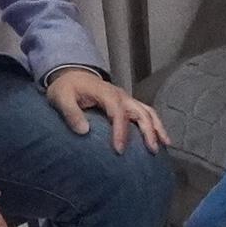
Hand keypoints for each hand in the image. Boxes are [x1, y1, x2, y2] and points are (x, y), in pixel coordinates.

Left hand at [46, 65, 169, 153]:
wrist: (71, 75)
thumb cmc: (66, 88)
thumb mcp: (61, 98)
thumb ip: (71, 113)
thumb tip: (84, 131)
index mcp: (105, 93)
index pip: (118, 112)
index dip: (121, 131)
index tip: (119, 150)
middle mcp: (120, 95)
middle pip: (140, 112)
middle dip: (148, 131)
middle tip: (151, 151)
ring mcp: (126, 98)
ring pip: (148, 111)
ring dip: (157, 127)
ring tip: (165, 145)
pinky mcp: (128, 103)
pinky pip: (146, 113)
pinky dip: (155, 125)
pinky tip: (161, 139)